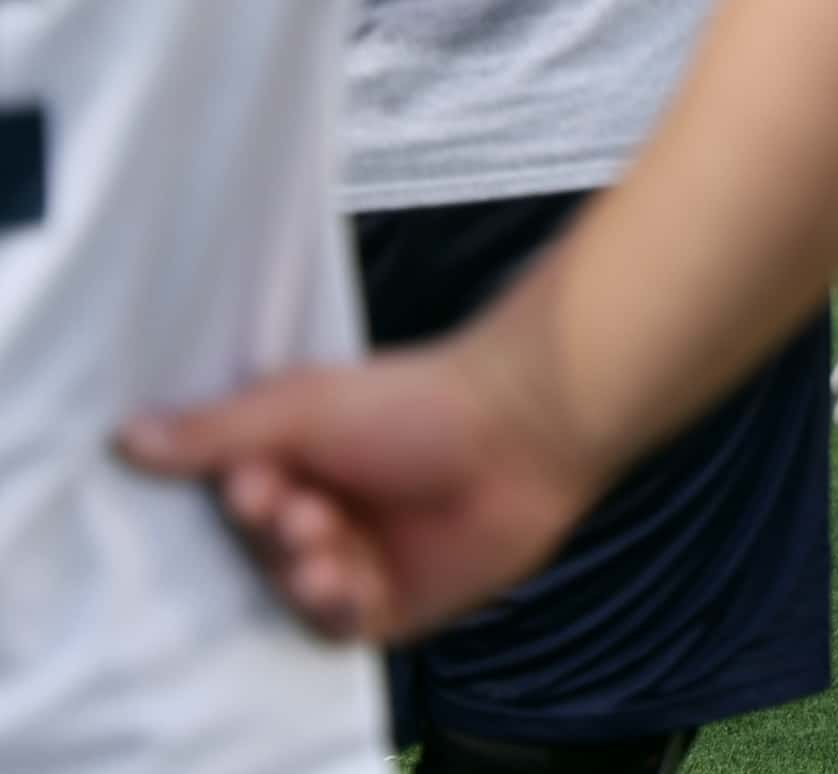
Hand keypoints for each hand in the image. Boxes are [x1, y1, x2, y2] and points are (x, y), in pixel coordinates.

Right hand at [115, 339, 601, 644]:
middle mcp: (325, 510)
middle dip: (269, 534)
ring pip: (291, 592)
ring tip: (327, 537)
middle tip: (296, 506)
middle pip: (256, 551)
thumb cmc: (416, 403)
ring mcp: (361, 559)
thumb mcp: (302, 407)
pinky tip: (347, 581)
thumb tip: (125, 435)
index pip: (232, 497)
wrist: (521, 432)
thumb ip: (216, 432)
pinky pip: (338, 627)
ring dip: (300, 569)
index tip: (251, 480)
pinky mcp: (397, 603)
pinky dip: (334, 607)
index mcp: (302, 459)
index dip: (236, 497)